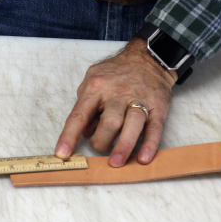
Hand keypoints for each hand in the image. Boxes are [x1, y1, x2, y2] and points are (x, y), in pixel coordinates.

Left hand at [55, 38, 176, 166]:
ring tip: (116, 163)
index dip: (69, 136)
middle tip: (101, 149)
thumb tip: (83, 131)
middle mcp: (118, 94)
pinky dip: (149, 145)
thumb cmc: (118, 73)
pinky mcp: (158, 108)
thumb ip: (87, 105)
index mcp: (97, 88)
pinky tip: (143, 158)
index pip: (80, 115)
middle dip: (102, 142)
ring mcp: (139, 101)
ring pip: (131, 125)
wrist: (148, 58)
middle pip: (109, 122)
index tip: (62, 153)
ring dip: (123, 146)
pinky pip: (154, 128)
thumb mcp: (94, 80)